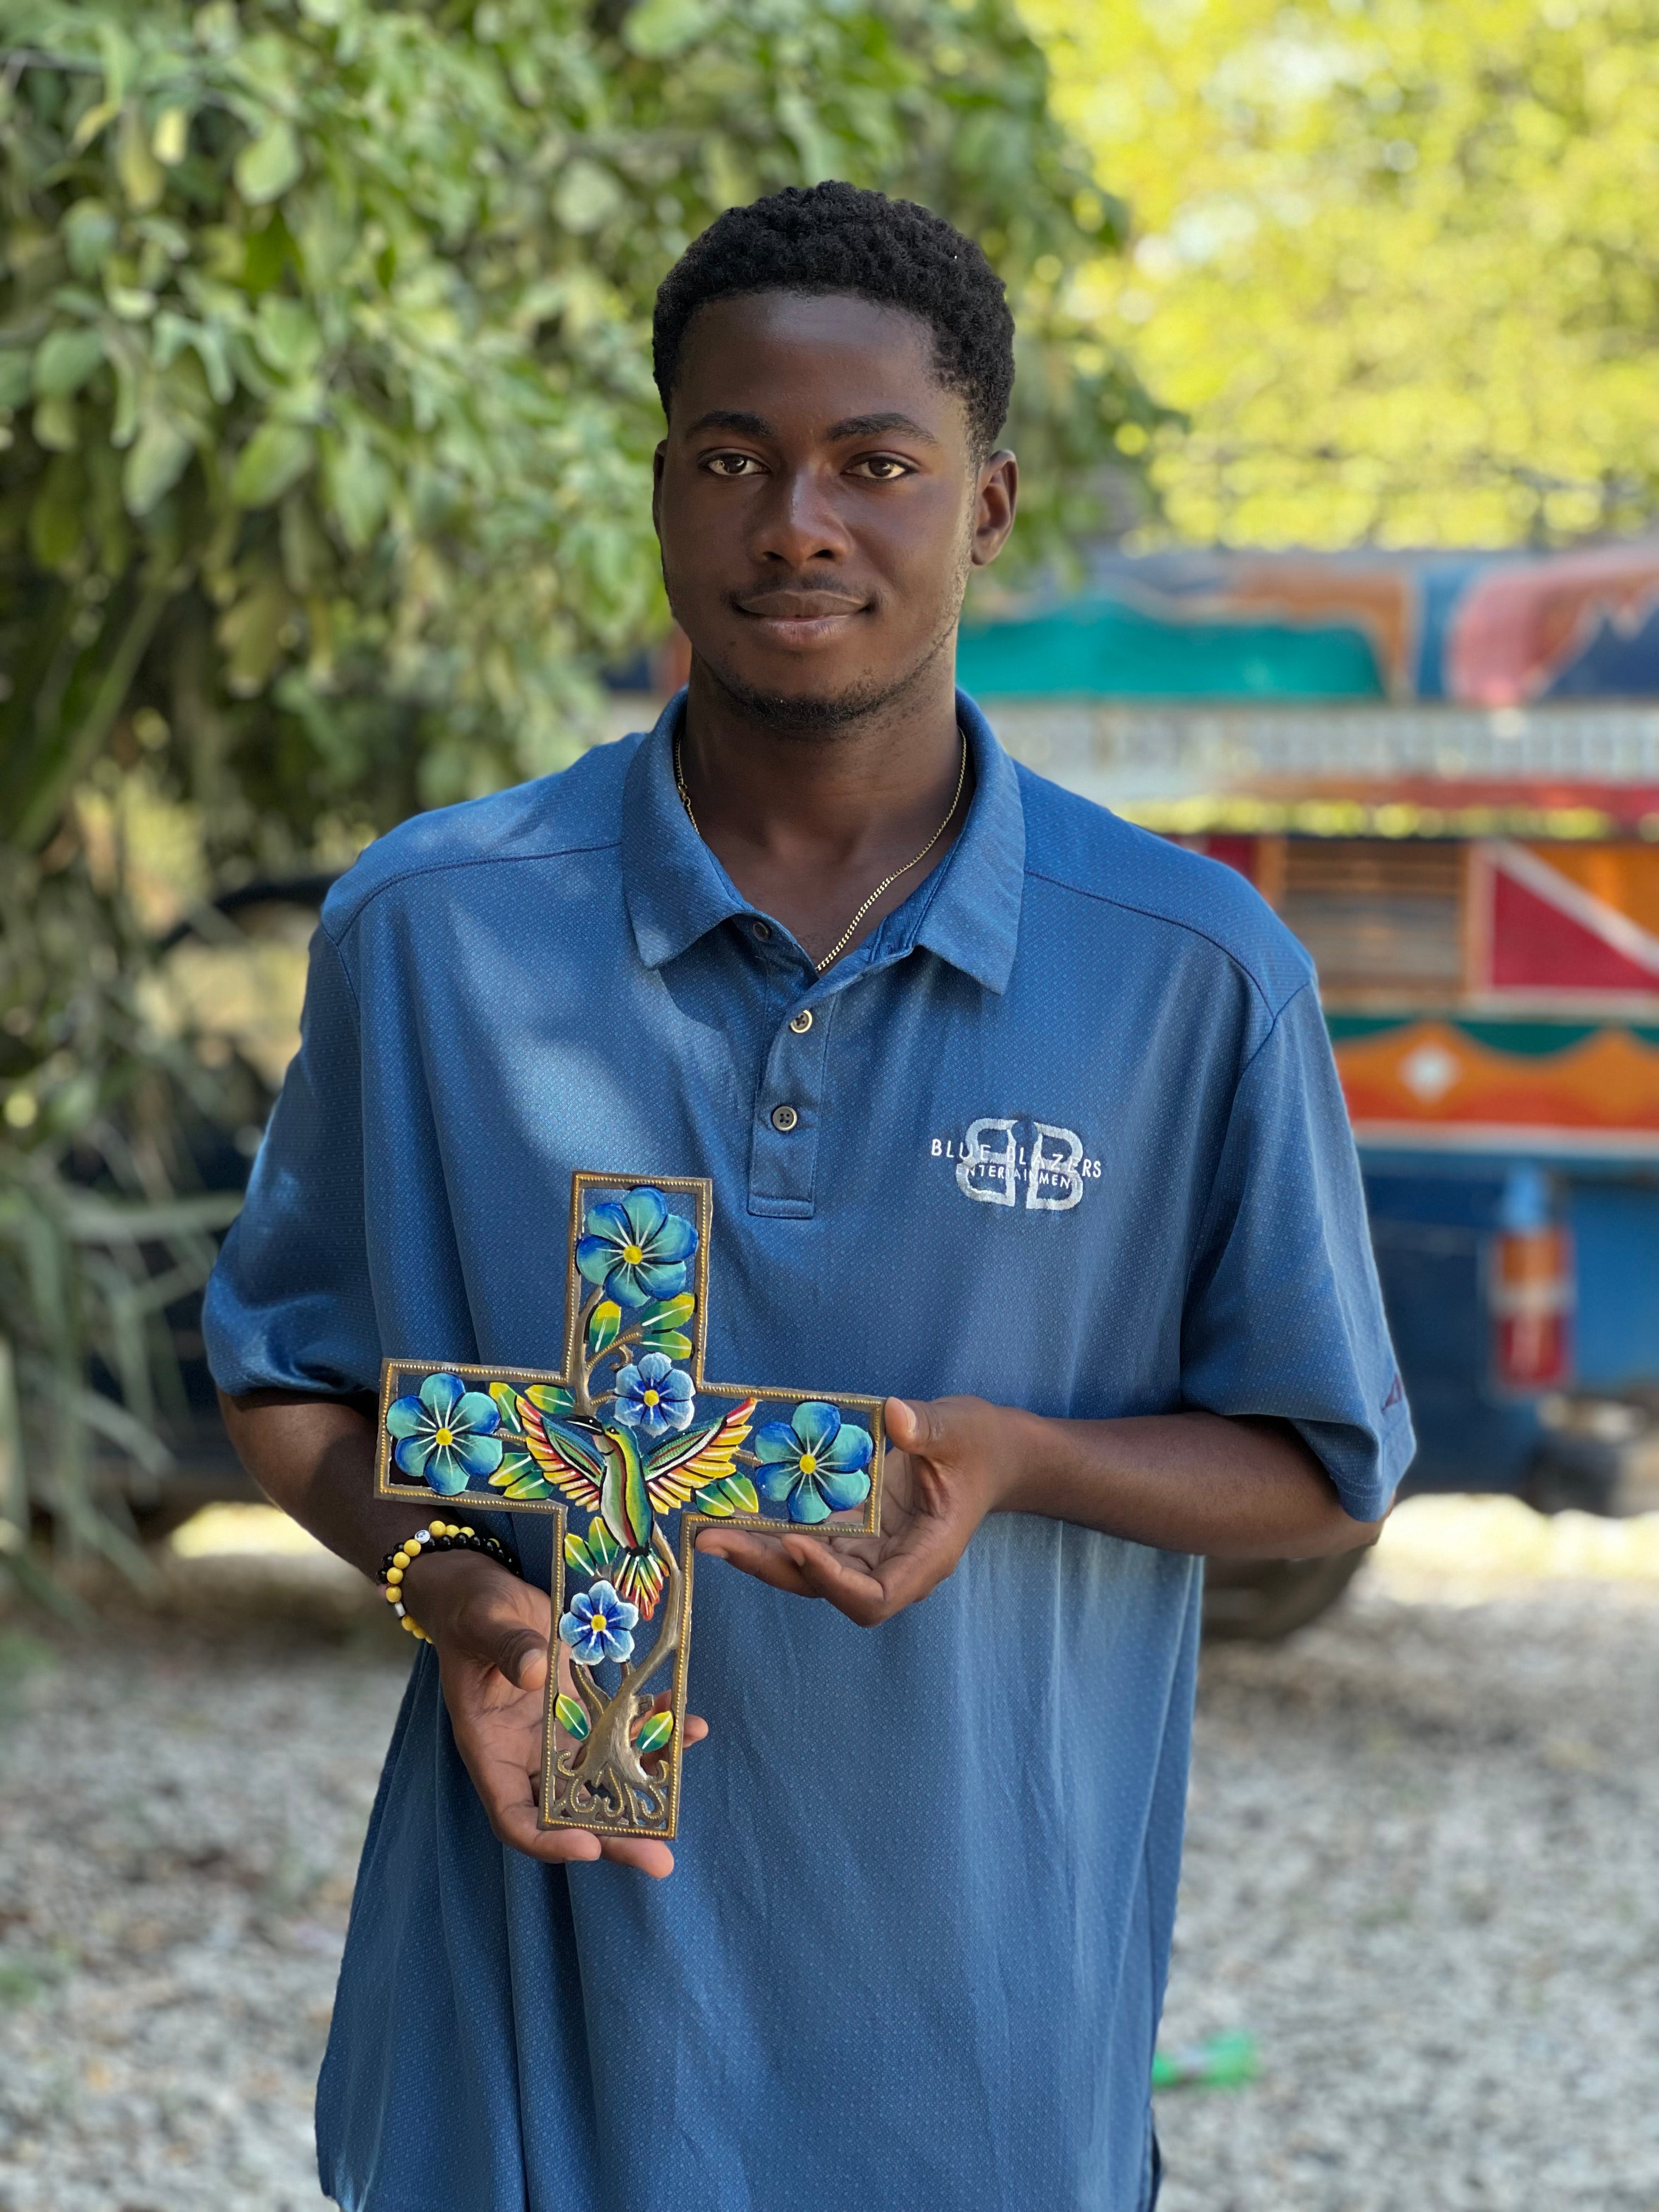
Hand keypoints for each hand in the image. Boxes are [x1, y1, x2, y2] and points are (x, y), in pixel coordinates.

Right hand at [407, 1548, 706, 1878]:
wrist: (487, 1595)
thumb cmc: (472, 1613)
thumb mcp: (482, 1623)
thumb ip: (508, 1647)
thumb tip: (538, 1670)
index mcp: (492, 1751)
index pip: (514, 1818)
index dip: (548, 1839)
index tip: (587, 1845)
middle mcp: (530, 1755)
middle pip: (572, 1813)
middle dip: (616, 1838)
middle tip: (659, 1860)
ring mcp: (562, 1735)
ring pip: (607, 1777)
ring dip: (649, 1781)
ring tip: (688, 1764)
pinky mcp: (589, 1710)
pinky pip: (625, 1732)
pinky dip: (656, 1732)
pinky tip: (687, 1721)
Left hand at [697, 1394, 1023, 1625]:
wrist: (990, 1454)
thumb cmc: (981, 1445)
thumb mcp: (960, 1429)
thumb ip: (928, 1428)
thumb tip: (894, 1414)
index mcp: (926, 1557)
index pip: (873, 1595)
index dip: (832, 1578)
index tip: (797, 1542)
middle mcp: (892, 1565)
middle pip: (825, 1588)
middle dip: (770, 1566)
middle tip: (713, 1542)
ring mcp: (870, 1550)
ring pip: (808, 1568)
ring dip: (759, 1552)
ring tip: (708, 1531)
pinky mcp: (854, 1530)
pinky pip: (807, 1537)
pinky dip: (772, 1527)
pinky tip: (733, 1508)